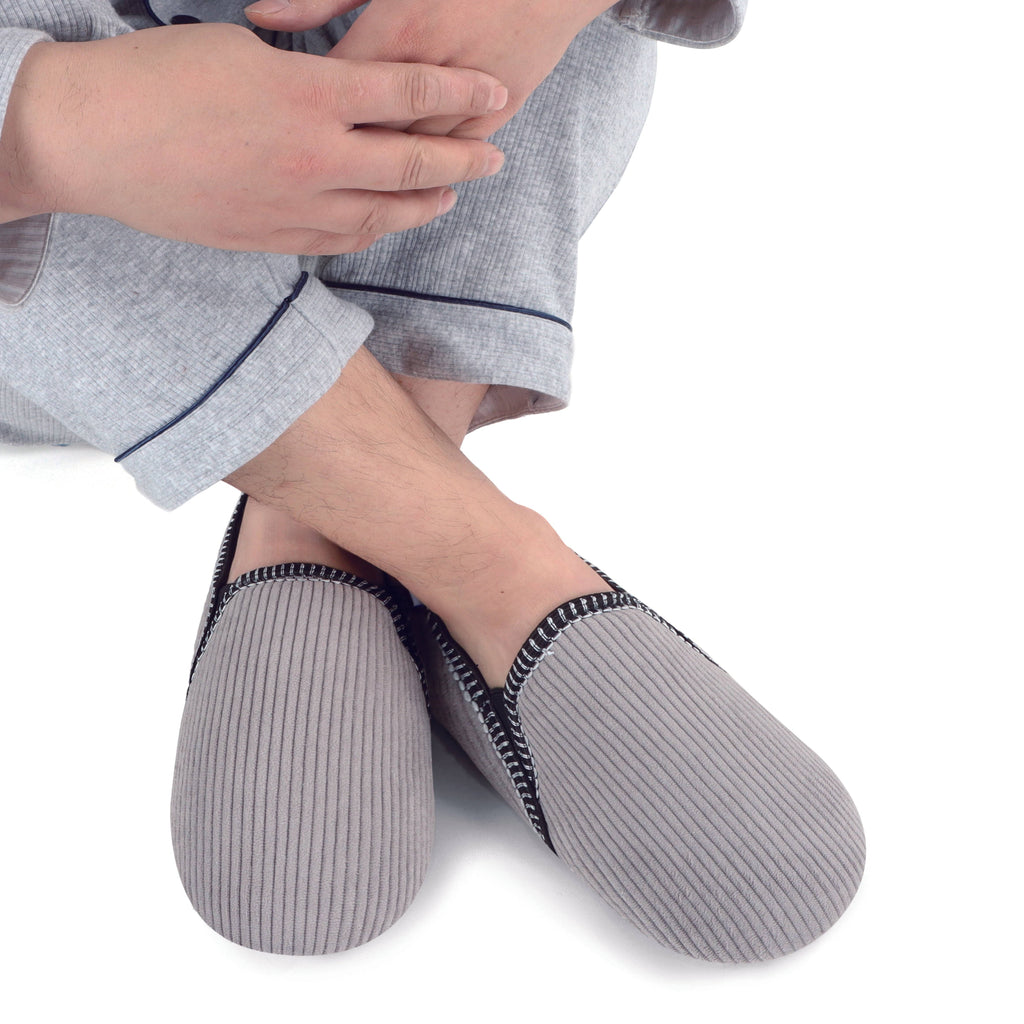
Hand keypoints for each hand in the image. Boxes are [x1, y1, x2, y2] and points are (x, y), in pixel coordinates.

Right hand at [0, 22, 506, 253]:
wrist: (94, 141)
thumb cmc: (160, 79)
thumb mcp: (244, 53)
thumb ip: (310, 78)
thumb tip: (346, 93)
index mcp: (312, 96)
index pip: (410, 93)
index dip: (460, 90)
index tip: (495, 91)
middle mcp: (317, 158)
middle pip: (413, 163)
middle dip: (464, 158)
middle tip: (495, 158)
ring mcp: (297, 206)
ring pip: (384, 213)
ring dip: (426, 205)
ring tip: (451, 196)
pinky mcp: (274, 238)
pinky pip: (342, 239)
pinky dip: (375, 229)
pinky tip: (390, 222)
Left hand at [246, 0, 614, 139]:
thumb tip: (262, 16)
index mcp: (401, 26)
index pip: (339, 87)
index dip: (309, 109)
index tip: (286, 122)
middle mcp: (438, 67)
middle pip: (375, 131)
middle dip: (341, 150)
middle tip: (306, 164)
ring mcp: (475, 93)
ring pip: (418, 150)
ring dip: (385, 168)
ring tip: (347, 182)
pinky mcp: (504, 106)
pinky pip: (457, 149)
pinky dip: (432, 161)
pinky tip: (405, 175)